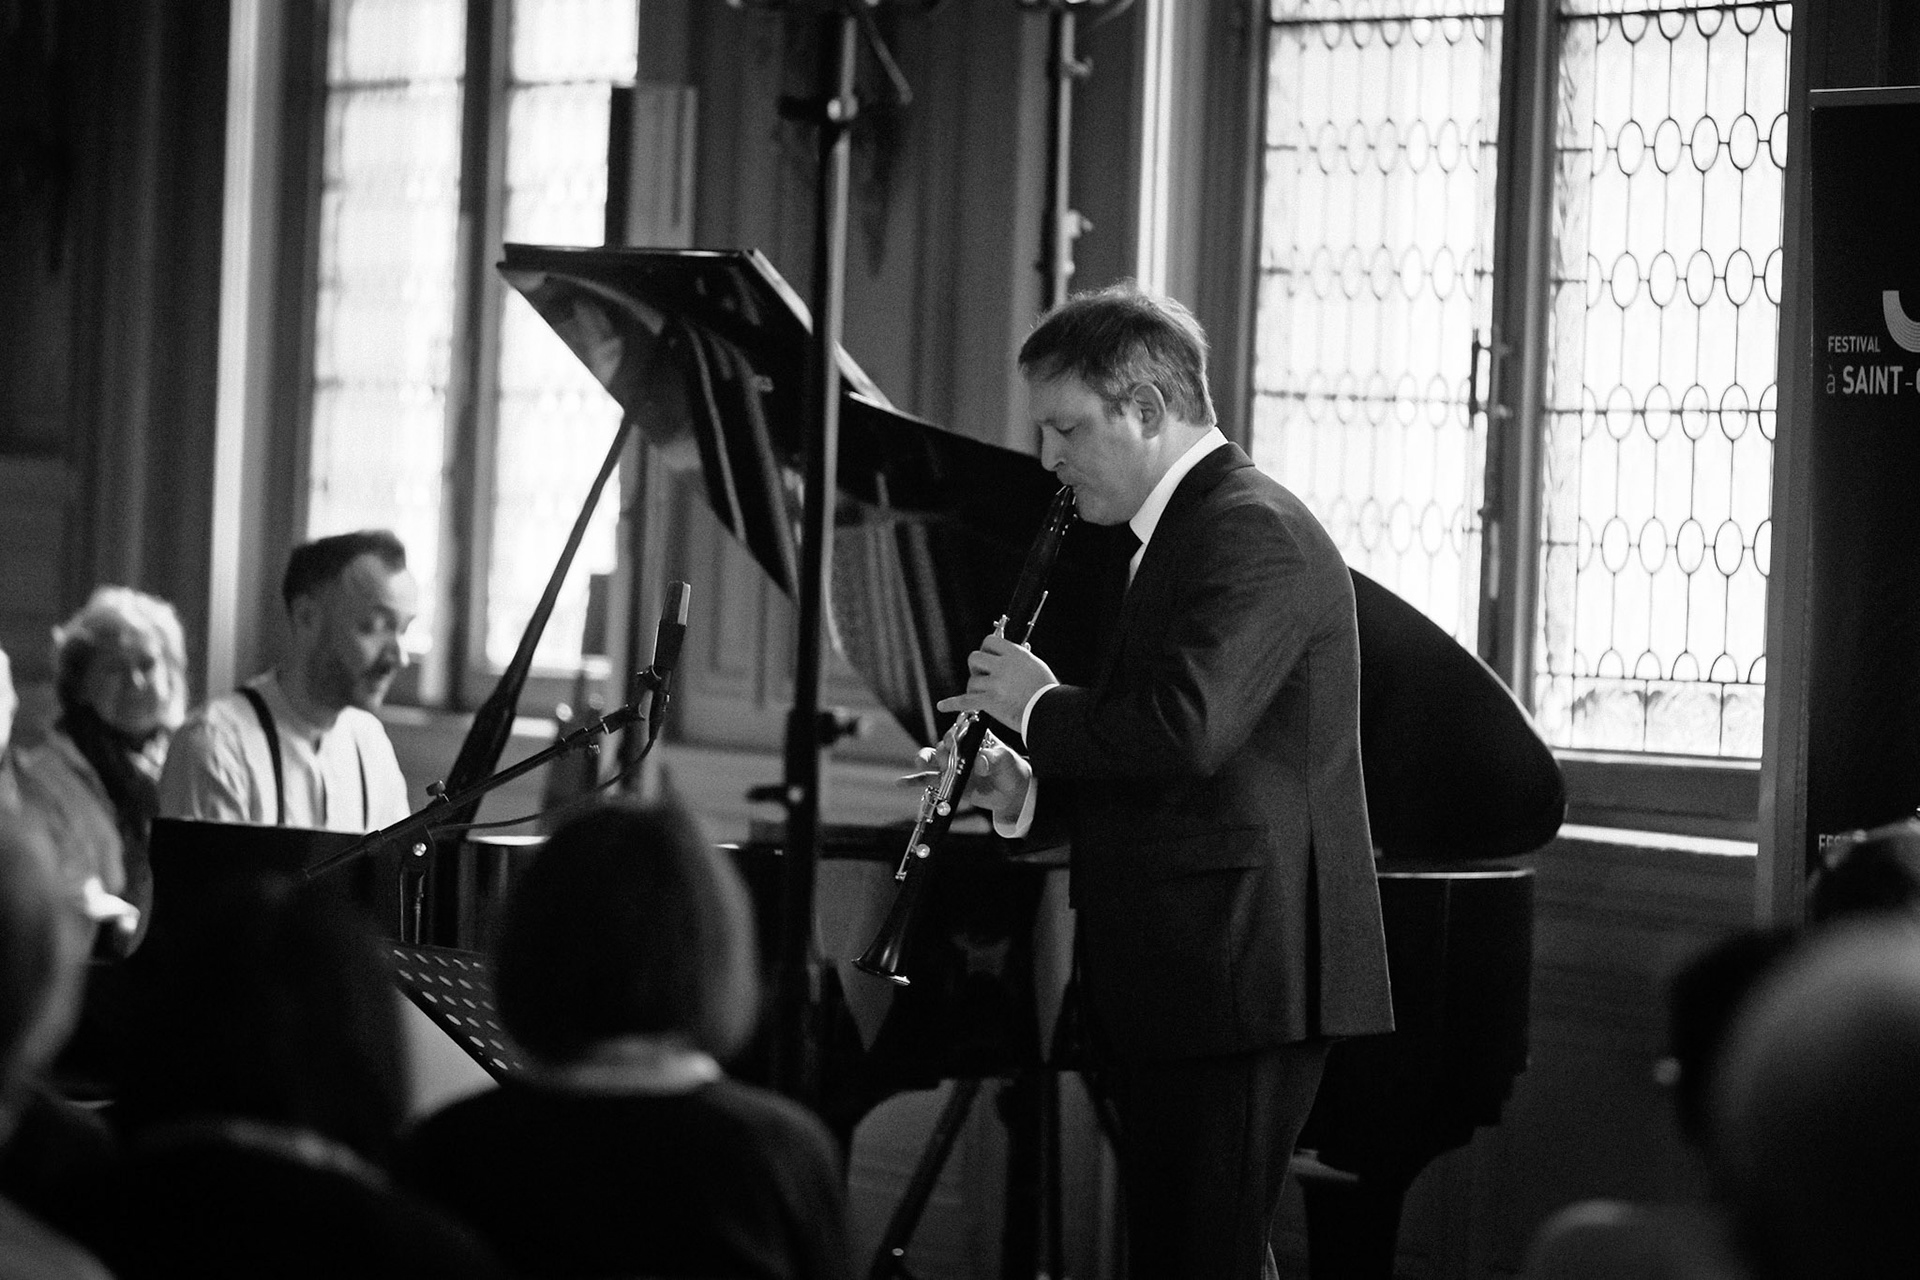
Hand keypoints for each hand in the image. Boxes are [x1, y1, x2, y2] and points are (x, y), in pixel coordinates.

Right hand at [905, 728, 1032, 828]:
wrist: (1011, 791)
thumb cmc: (1010, 769)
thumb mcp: (1004, 760)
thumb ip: (992, 759)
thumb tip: (980, 762)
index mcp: (974, 737)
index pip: (959, 731)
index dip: (954, 734)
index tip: (953, 740)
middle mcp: (959, 748)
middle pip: (943, 745)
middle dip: (942, 752)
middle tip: (947, 760)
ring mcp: (952, 765)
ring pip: (932, 758)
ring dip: (924, 759)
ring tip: (921, 763)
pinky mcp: (947, 782)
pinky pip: (928, 780)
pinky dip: (914, 781)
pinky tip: (901, 781)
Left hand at [935, 632, 1056, 732]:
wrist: (1050, 711)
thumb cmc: (1045, 690)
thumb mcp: (1034, 665)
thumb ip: (1016, 658)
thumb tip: (1005, 654)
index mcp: (1014, 654)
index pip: (989, 641)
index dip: (986, 650)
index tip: (989, 658)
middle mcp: (1002, 666)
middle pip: (974, 658)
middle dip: (977, 668)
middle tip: (985, 678)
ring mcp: (994, 684)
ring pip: (971, 681)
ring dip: (976, 689)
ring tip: (987, 696)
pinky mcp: (989, 702)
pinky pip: (965, 701)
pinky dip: (952, 703)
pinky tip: (942, 705)